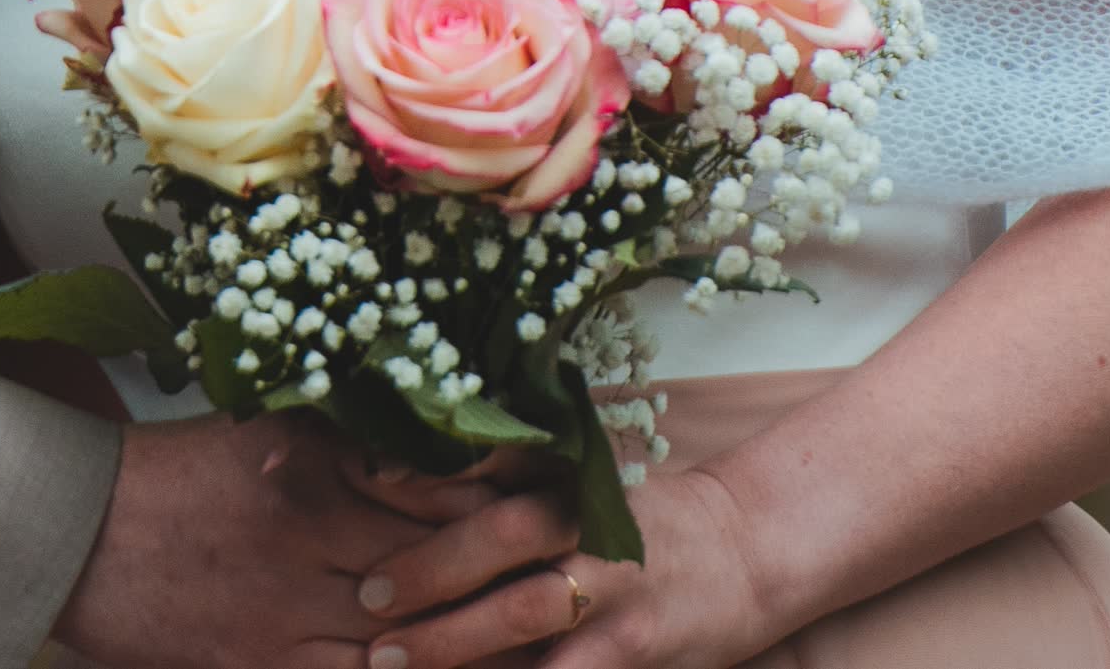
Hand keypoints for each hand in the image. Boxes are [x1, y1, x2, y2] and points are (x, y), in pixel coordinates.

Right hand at [46, 417, 566, 668]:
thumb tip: (430, 437)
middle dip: (519, 568)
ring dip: (489, 639)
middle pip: (442, 563)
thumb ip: (342, 436)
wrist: (72, 534)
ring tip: (560, 628)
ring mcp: (296, 616)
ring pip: (418, 639)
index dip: (505, 493)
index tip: (564, 484)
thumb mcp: (258, 431)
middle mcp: (317, 545)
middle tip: (593, 566)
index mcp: (315, 474)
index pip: (435, 485)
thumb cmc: (165, 473)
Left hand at [346, 455, 774, 668]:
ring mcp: (613, 589)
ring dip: (452, 638)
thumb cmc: (638, 515)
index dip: (428, 468)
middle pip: (502, 536)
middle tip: (368, 596)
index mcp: (567, 474)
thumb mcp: (581, 477)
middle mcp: (587, 524)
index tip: (364, 476)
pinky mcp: (633, 648)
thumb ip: (507, 478)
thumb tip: (392, 477)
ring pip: (525, 613)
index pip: (492, 460)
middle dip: (429, 567)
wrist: (745, 554)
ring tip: (388, 658)